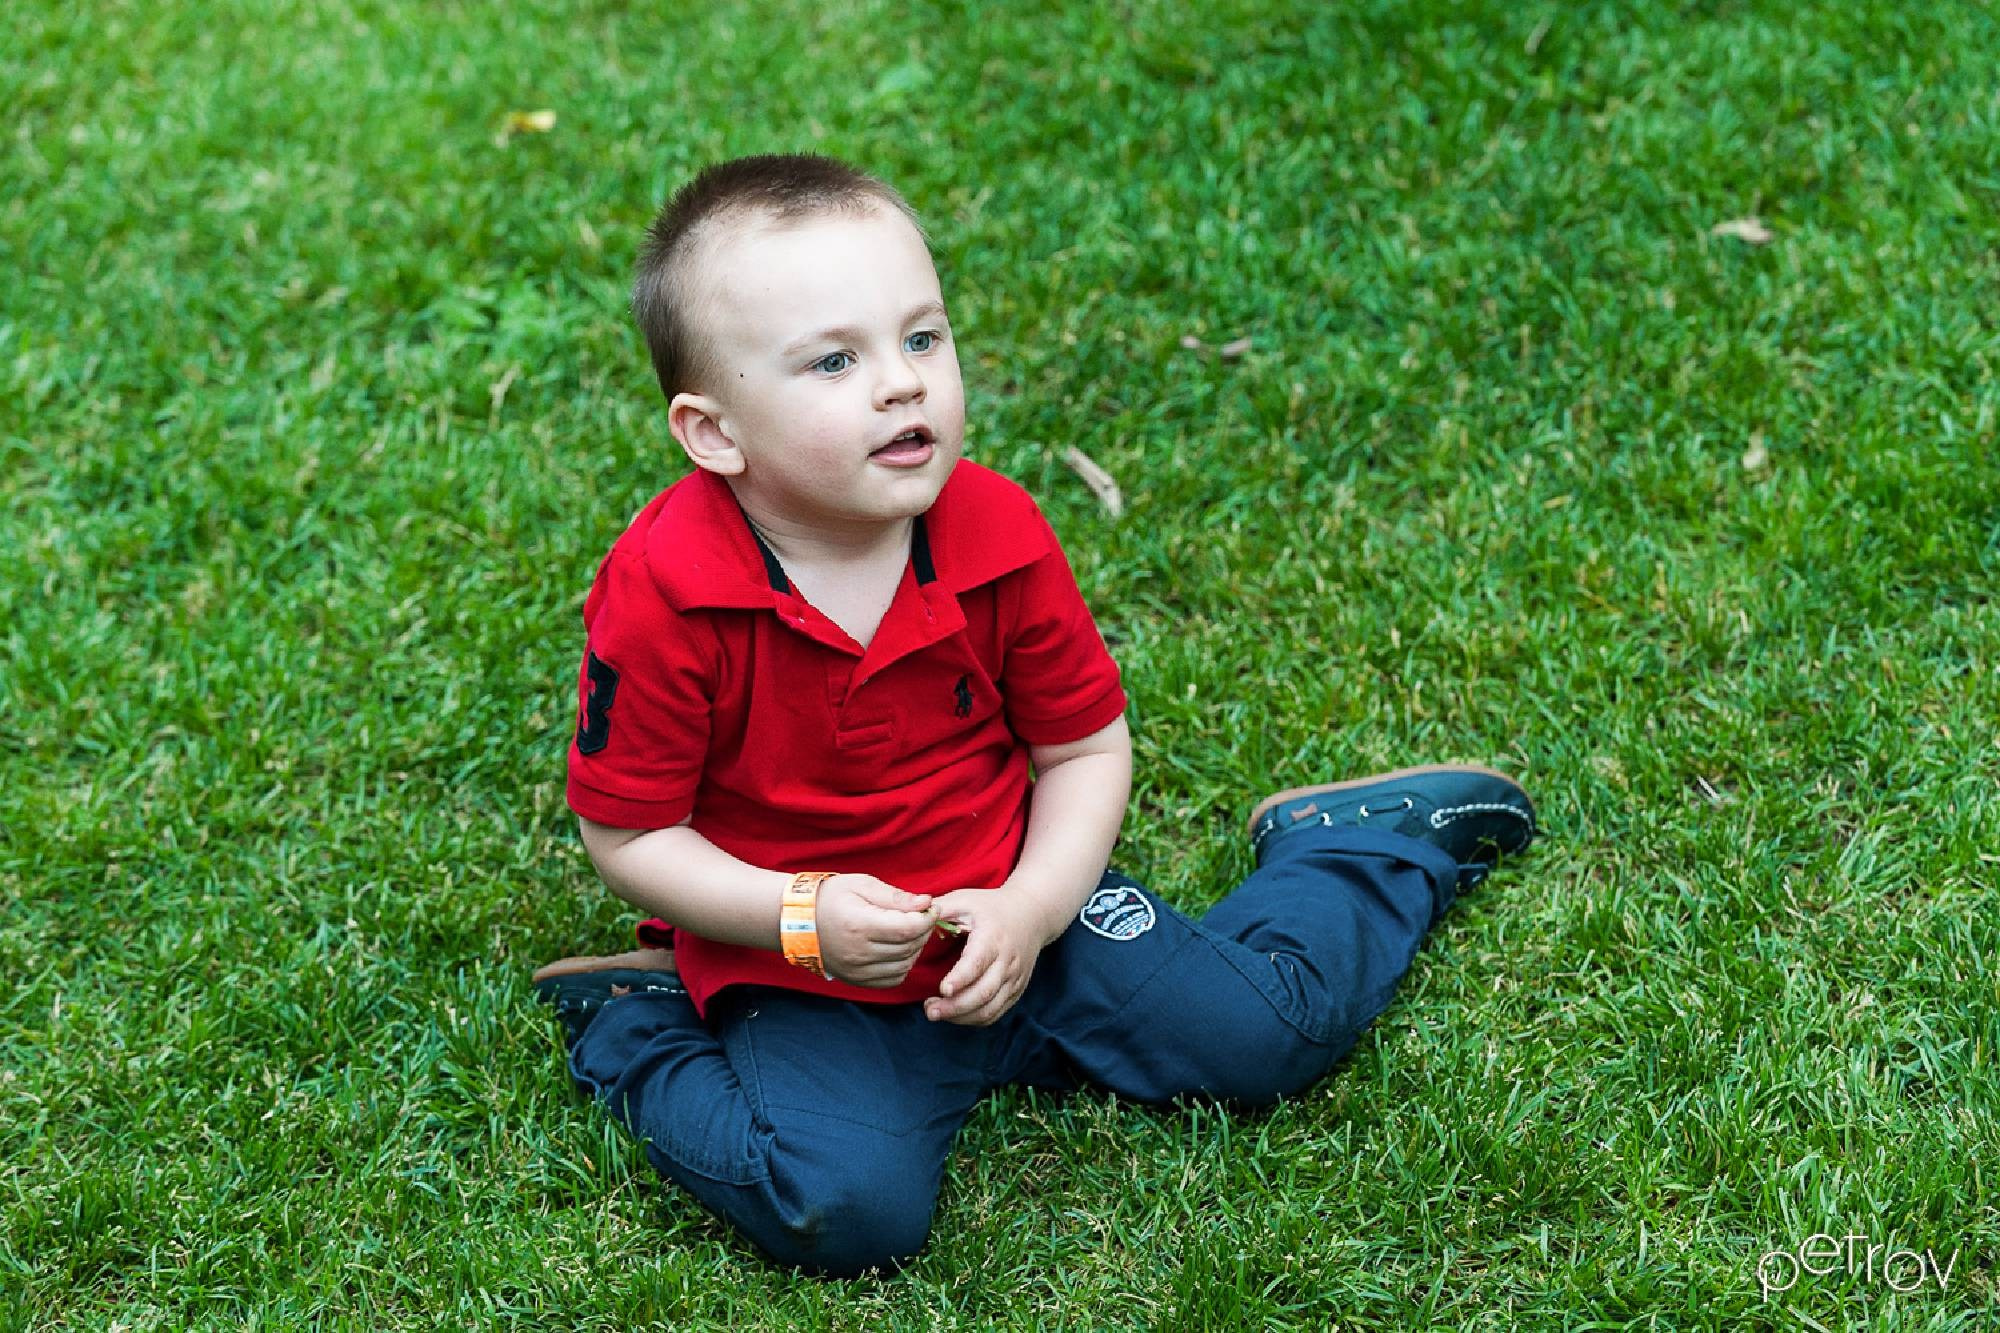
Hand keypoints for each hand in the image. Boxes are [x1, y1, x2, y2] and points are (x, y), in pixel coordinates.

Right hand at [814, 874, 935, 988]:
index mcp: (860, 925)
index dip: (927, 918)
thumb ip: (895, 897)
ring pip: (904, 965)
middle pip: (909, 947)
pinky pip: (892, 979)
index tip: (930, 907)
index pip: (908, 928)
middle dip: (924, 930)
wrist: (799, 920)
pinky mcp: (856, 980)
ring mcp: (857, 970)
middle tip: (922, 916)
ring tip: (909, 931)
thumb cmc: (831, 897)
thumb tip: (926, 903)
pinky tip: (899, 949)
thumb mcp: (862, 885)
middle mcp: (859, 953)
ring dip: (916, 948)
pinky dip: (903, 965)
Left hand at [924, 889, 1047, 1025]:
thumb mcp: (965, 900)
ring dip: (962, 1017)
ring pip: (990, 1008)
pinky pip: (996, 1013)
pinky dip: (974, 1019)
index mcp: (993, 936)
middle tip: (929, 1010)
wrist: (1032, 915)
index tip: (942, 990)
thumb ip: (939, 909)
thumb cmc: (991, 908)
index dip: (960, 978)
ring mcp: (1014, 978)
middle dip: (955, 1007)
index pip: (978, 962)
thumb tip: (912, 918)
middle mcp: (1007, 961)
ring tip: (936, 1013)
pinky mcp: (1016, 990)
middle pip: (984, 992)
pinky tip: (955, 1014)